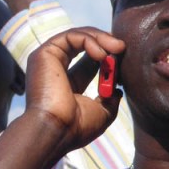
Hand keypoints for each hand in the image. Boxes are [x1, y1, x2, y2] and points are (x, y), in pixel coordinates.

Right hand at [23, 27, 124, 154]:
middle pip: (83, 44)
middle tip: (122, 48)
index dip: (108, 57)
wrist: (56, 131)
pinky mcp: (44, 53)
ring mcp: (48, 60)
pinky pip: (71, 36)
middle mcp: (55, 69)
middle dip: (105, 42)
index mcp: (67, 84)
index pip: (89, 62)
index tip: (123, 58)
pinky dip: (89, 40)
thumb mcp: (102, 113)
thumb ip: (110, 100)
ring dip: (101, 38)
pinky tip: (102, 55)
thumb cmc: (76, 128)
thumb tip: (117, 90)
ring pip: (77, 36)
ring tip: (117, 48)